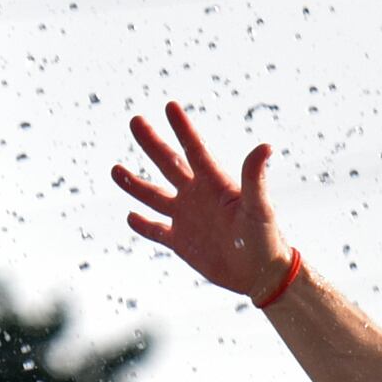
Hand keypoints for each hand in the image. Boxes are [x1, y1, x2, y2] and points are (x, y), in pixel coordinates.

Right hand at [112, 105, 290, 299]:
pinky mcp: (182, 242)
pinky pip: (157, 231)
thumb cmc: (266, 238)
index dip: (182, 129)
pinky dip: (143, 225)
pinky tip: (130, 216)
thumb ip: (254, 178)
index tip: (170, 106)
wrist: (261, 274)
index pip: (194, 150)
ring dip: (135, 184)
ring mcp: (187, 218)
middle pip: (169, 164)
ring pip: (154, 196)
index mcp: (215, 183)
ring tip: (115, 170)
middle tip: (135, 121)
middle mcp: (197, 195)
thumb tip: (266, 146)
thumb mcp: (258, 206)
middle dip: (151, 143)